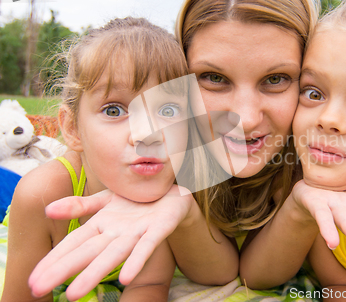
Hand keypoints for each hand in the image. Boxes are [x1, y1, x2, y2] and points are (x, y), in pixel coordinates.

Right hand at [29, 185, 194, 300]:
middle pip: (88, 253)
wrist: (173, 194)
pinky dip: (137, 260)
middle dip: (64, 270)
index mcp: (102, 226)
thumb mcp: (105, 199)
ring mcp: (137, 234)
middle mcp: (116, 234)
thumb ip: (79, 206)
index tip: (32, 280)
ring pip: (113, 255)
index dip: (54, 259)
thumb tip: (48, 209)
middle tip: (38, 289)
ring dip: (95, 273)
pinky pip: (147, 246)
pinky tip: (127, 277)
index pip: (73, 244)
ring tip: (74, 294)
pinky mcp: (158, 230)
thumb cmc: (135, 202)